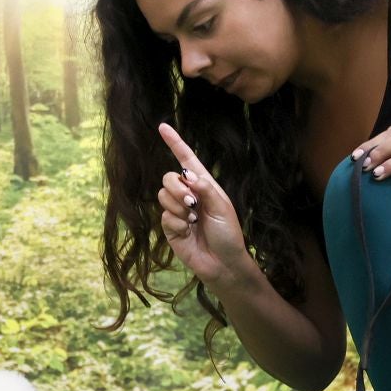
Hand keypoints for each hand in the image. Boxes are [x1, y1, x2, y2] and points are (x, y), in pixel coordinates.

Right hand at [155, 122, 251, 289]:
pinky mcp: (170, 227)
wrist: (223, 263)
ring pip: (162, 195)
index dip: (175, 143)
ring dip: (178, 207)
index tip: (163, 127)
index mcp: (204, 185)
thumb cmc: (228, 234)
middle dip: (176, 188)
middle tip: (192, 202)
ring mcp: (177, 211)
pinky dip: (177, 223)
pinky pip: (164, 216)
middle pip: (168, 177)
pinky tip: (187, 232)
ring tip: (192, 220)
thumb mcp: (222, 207)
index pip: (186, 159)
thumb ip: (205, 188)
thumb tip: (187, 174)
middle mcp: (188, 195)